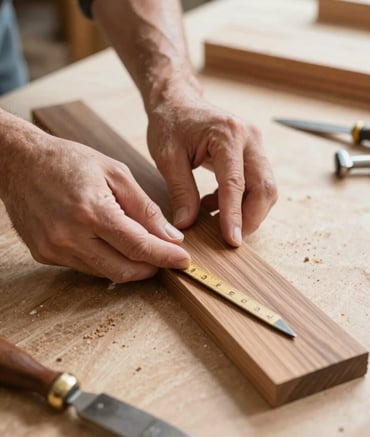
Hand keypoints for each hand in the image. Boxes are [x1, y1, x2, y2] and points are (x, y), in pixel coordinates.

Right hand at [1, 124, 189, 281]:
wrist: (21, 162)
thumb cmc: (70, 161)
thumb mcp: (116, 173)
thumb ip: (145, 208)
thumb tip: (170, 236)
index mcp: (91, 211)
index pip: (138, 246)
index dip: (165, 256)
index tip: (184, 260)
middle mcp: (70, 236)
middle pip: (124, 270)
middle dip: (151, 268)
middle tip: (165, 256)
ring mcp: (54, 249)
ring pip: (106, 273)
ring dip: (129, 265)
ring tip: (141, 246)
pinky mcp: (45, 255)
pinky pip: (86, 267)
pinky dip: (106, 260)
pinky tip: (111, 244)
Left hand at [147, 86, 277, 246]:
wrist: (179, 102)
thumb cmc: (170, 124)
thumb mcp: (167, 157)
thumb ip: (180, 191)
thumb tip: (187, 224)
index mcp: (227, 135)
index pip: (235, 183)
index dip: (235, 215)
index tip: (232, 240)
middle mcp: (249, 138)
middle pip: (264, 187)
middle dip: (251, 218)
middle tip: (231, 239)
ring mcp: (255, 144)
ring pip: (266, 187)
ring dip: (248, 211)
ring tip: (217, 219)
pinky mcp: (254, 152)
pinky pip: (257, 183)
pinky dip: (242, 201)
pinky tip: (215, 204)